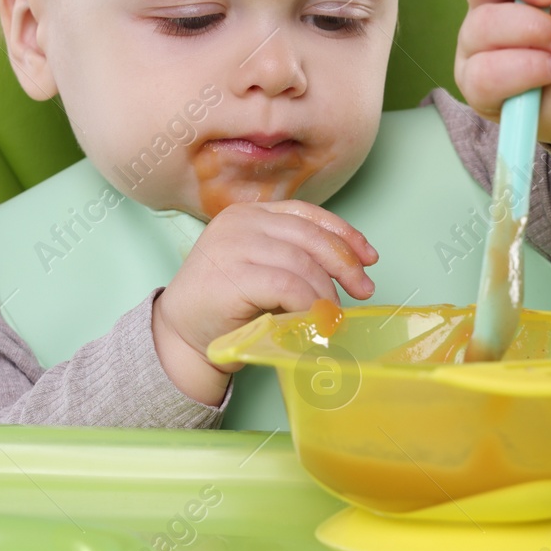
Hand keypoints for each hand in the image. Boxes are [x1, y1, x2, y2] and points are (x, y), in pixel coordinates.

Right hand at [150, 201, 376, 404]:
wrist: (181, 335)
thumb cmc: (226, 307)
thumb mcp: (261, 269)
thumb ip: (294, 258)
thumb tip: (353, 268)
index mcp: (248, 214)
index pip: (307, 214)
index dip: (344, 234)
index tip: (368, 258)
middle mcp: (240, 223)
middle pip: (310, 236)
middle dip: (345, 264)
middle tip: (363, 290)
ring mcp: (233, 247)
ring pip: (303, 263)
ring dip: (326, 293)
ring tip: (332, 315)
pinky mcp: (232, 275)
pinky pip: (288, 286)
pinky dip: (309, 304)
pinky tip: (314, 319)